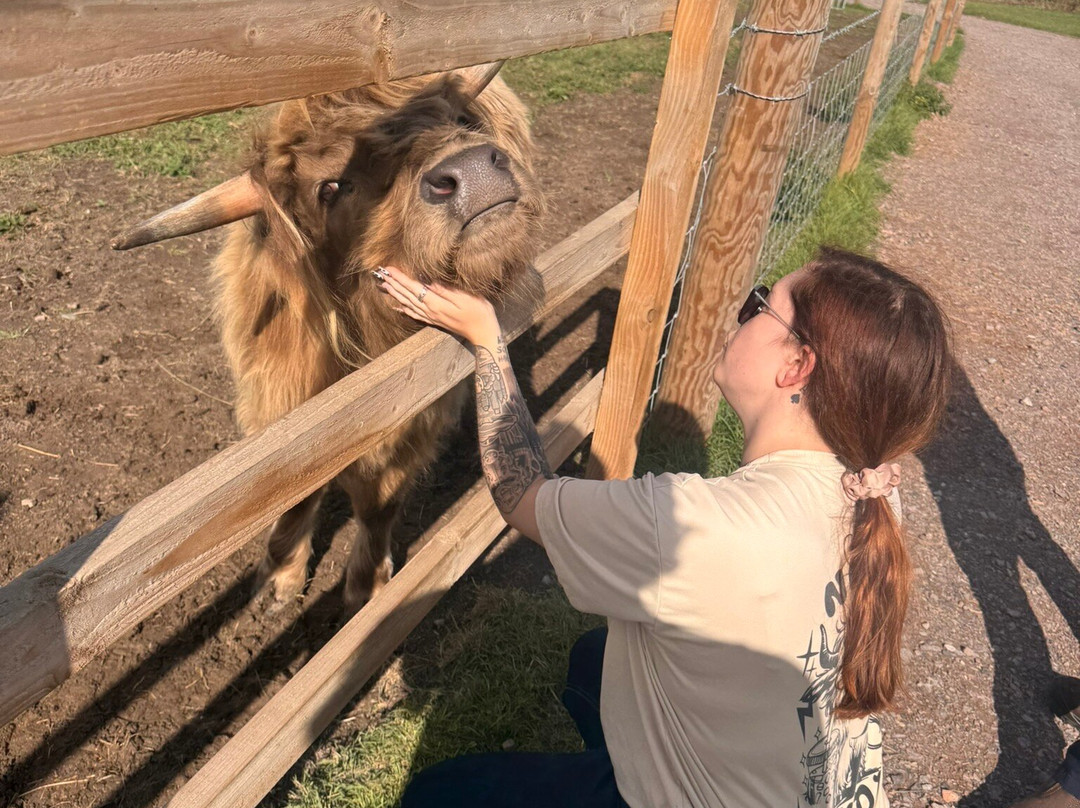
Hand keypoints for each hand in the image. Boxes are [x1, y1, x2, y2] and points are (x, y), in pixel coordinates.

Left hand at [373, 265, 501, 346]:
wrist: (483, 332)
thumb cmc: (478, 312)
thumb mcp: (465, 297)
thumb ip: (445, 290)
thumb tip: (428, 281)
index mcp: (436, 303)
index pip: (413, 287)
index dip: (400, 278)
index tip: (388, 268)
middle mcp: (430, 311)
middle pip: (407, 295)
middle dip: (393, 284)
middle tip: (379, 274)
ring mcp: (431, 317)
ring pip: (407, 304)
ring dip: (395, 294)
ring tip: (383, 286)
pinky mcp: (434, 320)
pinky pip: (414, 314)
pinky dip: (404, 309)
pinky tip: (397, 306)